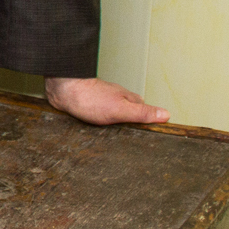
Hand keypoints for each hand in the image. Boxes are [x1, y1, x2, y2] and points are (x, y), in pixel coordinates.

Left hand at [44, 77, 168, 125]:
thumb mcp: (121, 110)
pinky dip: (100, 122)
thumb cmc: (90, 99)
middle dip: (132, 123)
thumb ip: (142, 113)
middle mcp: (116, 97)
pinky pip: (98, 115)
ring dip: (115, 123)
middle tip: (134, 137)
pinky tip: (98, 128)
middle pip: (130, 111)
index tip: (152, 133)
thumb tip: (166, 115)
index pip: (144, 111)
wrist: (62, 90)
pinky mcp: (88, 104)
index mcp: (127, 99)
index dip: (148, 121)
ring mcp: (102, 100)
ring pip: (114, 113)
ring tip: (117, 136)